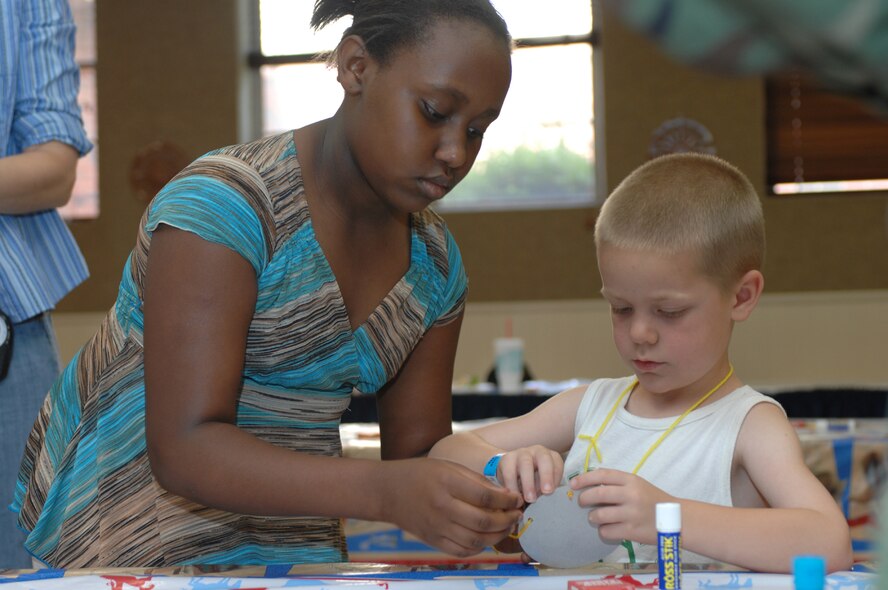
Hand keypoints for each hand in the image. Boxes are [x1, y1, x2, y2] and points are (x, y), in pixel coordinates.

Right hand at [384, 458, 523, 556]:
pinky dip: (479, 547)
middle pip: (483, 521)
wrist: (387, 491)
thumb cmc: (420, 474)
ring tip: (506, 526)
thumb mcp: (447, 466)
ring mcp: (436, 527)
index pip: (485, 496)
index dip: (507, 500)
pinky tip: (486, 537)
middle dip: (507, 519)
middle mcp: (441, 507)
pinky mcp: (433, 540)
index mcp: (446, 483)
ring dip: (498, 535)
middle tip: (517, 514)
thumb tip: (504, 495)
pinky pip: (462, 551)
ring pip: (476, 540)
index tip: (517, 499)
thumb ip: (475, 480)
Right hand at [498, 445, 563, 502]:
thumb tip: (552, 502)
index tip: (553, 492)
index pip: (557, 464)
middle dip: (546, 475)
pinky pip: (510, 472)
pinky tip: (515, 496)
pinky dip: (513, 486)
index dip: (556, 478)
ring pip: (525, 464)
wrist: (512, 472)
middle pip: (544, 459)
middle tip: (547, 492)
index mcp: (551, 457)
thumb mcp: (544, 483)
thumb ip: (549, 489)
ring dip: (528, 483)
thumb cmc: (534, 480)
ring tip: (530, 499)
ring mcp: (522, 453)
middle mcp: (538, 452)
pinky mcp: (507, 459)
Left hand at [570, 467, 674, 544]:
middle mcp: (631, 495)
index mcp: (631, 480)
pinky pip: (606, 532)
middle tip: (582, 502)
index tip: (573, 484)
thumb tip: (589, 481)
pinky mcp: (632, 532)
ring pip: (599, 515)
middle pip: (597, 494)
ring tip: (594, 518)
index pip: (602, 475)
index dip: (584, 478)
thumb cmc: (653, 500)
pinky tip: (607, 529)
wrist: (677, 520)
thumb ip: (617, 482)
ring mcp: (632, 514)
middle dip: (584, 499)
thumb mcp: (637, 484)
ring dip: (592, 517)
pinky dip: (603, 531)